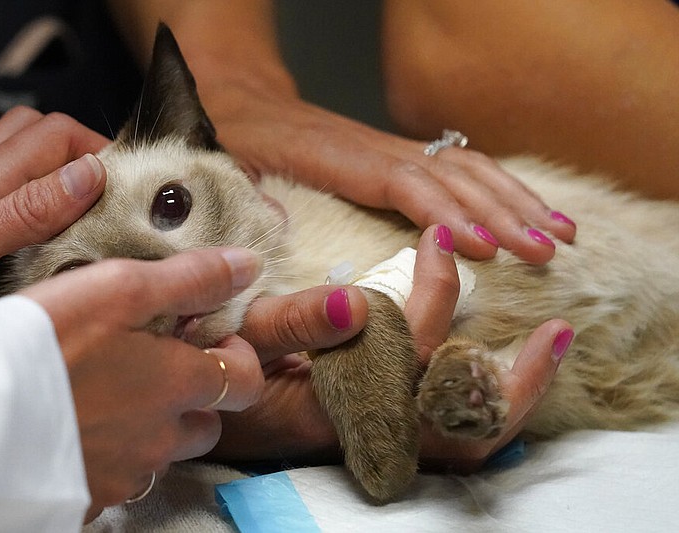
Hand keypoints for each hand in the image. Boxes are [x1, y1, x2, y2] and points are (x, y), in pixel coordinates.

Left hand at [0, 107, 109, 321]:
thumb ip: (26, 209)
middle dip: (85, 156)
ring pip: (28, 166)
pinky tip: (53, 242)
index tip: (132, 188)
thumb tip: (88, 174)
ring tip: (92, 216)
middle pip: (42, 138)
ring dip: (63, 180)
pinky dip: (43, 211)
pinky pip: (13, 201)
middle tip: (115, 197)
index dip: (99, 150)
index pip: (56, 133)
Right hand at [21, 247, 264, 520]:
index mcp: (177, 385)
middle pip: (207, 424)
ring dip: (152, 426)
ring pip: (162, 454)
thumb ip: (190, 278)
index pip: (246, 381)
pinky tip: (78, 426)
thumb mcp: (119, 289)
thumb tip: (248, 265)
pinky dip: (111, 454)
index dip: (238, 358)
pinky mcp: (87, 498)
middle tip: (156, 365)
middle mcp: (161, 438)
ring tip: (111, 392)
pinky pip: (117, 479)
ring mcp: (125, 474)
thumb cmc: (44, 343)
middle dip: (196, 397)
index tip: (208, 339)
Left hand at [193, 66, 575, 264]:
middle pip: (452, 176)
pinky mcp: (393, 155)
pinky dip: (498, 187)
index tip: (485, 248)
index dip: (445, 213)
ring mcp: (389, 149)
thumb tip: (274, 230)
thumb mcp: (223, 166)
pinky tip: (526, 209)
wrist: (236, 93)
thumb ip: (245, 198)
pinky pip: (458, 166)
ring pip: (467, 167)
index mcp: (337, 158)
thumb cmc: (230, 137)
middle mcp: (374, 149)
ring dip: (516, 199)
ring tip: (560, 233)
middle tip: (546, 253)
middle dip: (504, 213)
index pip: (404, 183)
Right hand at [210, 225, 568, 470]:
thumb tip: (360, 300)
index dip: (434, 294)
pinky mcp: (382, 430)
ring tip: (548, 350)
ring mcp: (381, 435)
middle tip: (556, 333)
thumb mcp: (242, 338)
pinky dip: (487, 400)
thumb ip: (295, 322)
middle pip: (463, 424)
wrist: (205, 408)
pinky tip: (502, 365)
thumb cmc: (218, 369)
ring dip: (513, 397)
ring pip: (465, 436)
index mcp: (337, 401)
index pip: (409, 352)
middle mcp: (370, 427)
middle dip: (517, 380)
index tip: (439, 241)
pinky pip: (450, 428)